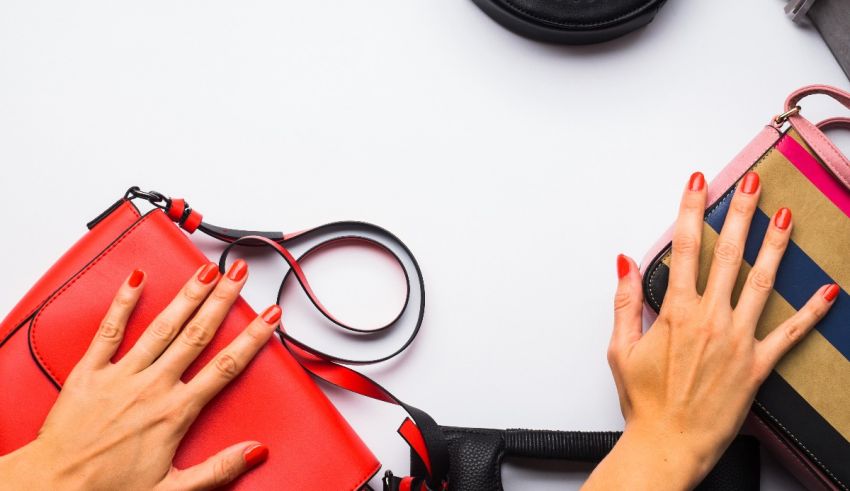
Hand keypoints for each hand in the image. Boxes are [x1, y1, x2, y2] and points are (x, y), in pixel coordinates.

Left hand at [0, 260, 279, 489]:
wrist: (53, 488)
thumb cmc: (108, 490)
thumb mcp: (173, 490)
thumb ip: (218, 469)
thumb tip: (256, 451)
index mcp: (175, 412)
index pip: (225, 367)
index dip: (251, 338)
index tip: (268, 316)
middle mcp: (152, 386)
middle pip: (197, 335)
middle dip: (221, 300)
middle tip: (238, 274)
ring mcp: (121, 375)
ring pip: (162, 327)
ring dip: (186, 296)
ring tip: (204, 270)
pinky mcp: (90, 372)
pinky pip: (109, 331)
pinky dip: (123, 303)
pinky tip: (137, 280)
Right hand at [584, 171, 837, 489]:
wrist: (668, 442)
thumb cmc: (645, 400)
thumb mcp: (621, 347)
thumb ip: (624, 301)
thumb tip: (624, 263)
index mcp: (676, 313)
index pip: (684, 248)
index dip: (691, 210)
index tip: (698, 183)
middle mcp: (710, 320)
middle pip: (729, 255)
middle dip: (741, 213)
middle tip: (753, 183)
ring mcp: (737, 340)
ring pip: (762, 283)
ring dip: (775, 246)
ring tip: (786, 216)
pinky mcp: (757, 365)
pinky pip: (789, 333)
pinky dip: (812, 312)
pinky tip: (828, 291)